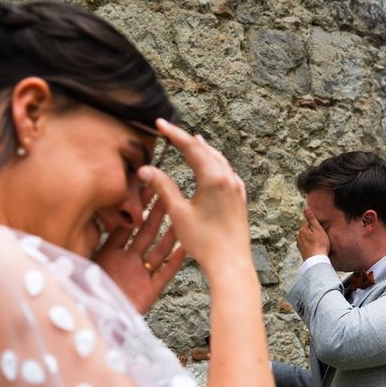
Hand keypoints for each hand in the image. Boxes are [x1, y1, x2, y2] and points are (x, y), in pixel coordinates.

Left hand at [92, 189, 185, 313]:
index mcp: (110, 253)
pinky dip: (174, 262)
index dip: (135, 208)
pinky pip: (164, 274)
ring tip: (180, 216)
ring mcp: (139, 276)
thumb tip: (88, 213)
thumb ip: (87, 242)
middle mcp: (127, 262)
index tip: (144, 188)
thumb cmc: (80, 293)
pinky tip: (184, 248)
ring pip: (158, 250)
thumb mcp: (81, 263)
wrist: (88, 323)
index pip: (126, 226)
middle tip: (166, 193)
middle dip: (156, 213)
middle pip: (145, 233)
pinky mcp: (149, 292)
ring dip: (169, 234)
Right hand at [137, 119, 249, 273]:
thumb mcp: (178, 213)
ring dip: (203, 149)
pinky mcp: (240, 198)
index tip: (160, 123)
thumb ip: (163, 187)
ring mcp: (237, 188)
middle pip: (206, 150)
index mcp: (214, 178)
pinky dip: (215, 163)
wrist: (231, 263)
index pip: (191, 147)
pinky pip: (227, 172)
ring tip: (193, 140)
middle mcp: (229, 179)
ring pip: (219, 160)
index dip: (174, 134)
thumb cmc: (204, 242)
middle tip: (171, 130)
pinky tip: (212, 167)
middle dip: (187, 139)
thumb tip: (145, 169)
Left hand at [296, 208, 329, 259]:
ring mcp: (299, 244)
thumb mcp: (317, 229)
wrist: (316, 261)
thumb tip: (306, 207)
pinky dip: (311, 244)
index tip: (322, 226)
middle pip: (307, 229)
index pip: (308, 221)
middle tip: (322, 235)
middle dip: (313, 230)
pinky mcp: (302, 251)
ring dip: (312, 237)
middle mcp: (299, 236)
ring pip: (306, 237)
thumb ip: (311, 218)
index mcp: (302, 229)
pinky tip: (316, 247)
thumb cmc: (319, 244)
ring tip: (320, 241)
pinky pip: (307, 244)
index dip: (316, 223)